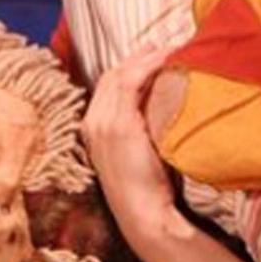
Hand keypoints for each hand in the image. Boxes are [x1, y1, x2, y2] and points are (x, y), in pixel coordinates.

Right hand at [81, 46, 172, 231]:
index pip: (107, 86)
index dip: (128, 67)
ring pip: (120, 75)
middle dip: (136, 57)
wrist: (143, 215)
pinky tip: (166, 60)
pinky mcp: (118, 125)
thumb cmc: (148, 189)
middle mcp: (92, 122)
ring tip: (168, 49)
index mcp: (93, 129)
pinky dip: (148, 66)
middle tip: (161, 46)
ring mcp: (102, 123)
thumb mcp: (138, 151)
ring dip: (145, 58)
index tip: (151, 56)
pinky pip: (130, 82)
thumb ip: (140, 126)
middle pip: (111, 75)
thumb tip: (160, 102)